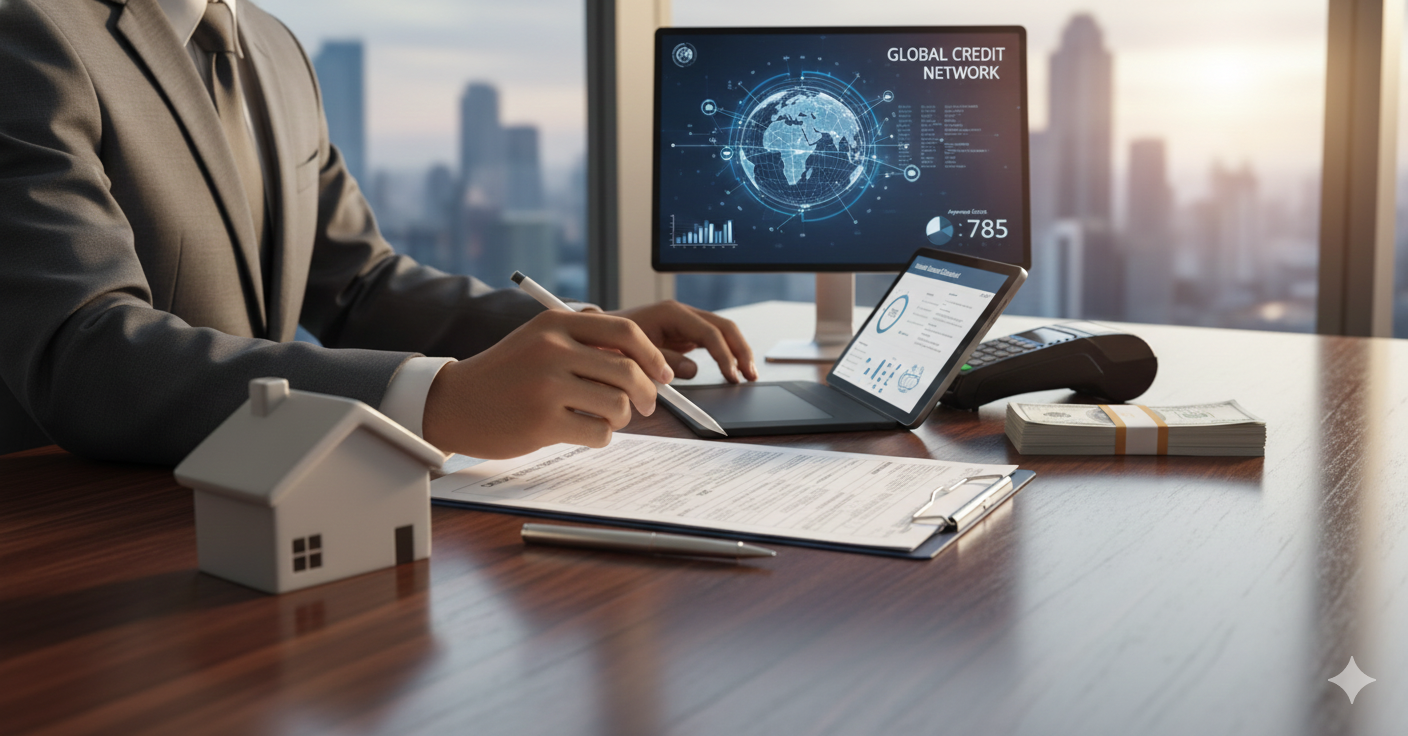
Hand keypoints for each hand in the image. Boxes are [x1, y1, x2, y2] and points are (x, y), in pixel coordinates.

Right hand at [422, 310, 672, 458]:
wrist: (455, 402)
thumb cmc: (506, 375)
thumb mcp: (540, 340)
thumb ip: (585, 343)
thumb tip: (645, 362)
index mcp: (556, 323)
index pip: (625, 333)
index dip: (652, 356)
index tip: (662, 374)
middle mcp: (552, 349)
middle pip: (628, 372)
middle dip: (647, 394)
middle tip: (645, 405)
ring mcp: (547, 386)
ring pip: (618, 405)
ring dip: (621, 418)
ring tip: (605, 419)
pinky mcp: (542, 422)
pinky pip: (599, 432)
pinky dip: (601, 436)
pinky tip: (584, 432)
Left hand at [610, 301, 757, 382]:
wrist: (596, 333)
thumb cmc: (611, 341)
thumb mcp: (636, 353)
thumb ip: (665, 361)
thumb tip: (693, 370)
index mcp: (672, 313)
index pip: (710, 333)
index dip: (724, 356)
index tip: (732, 377)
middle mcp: (682, 313)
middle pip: (724, 327)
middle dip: (740, 351)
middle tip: (750, 375)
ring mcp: (685, 322)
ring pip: (722, 332)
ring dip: (737, 352)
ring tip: (748, 375)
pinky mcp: (684, 333)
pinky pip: (711, 340)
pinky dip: (724, 354)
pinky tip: (732, 370)